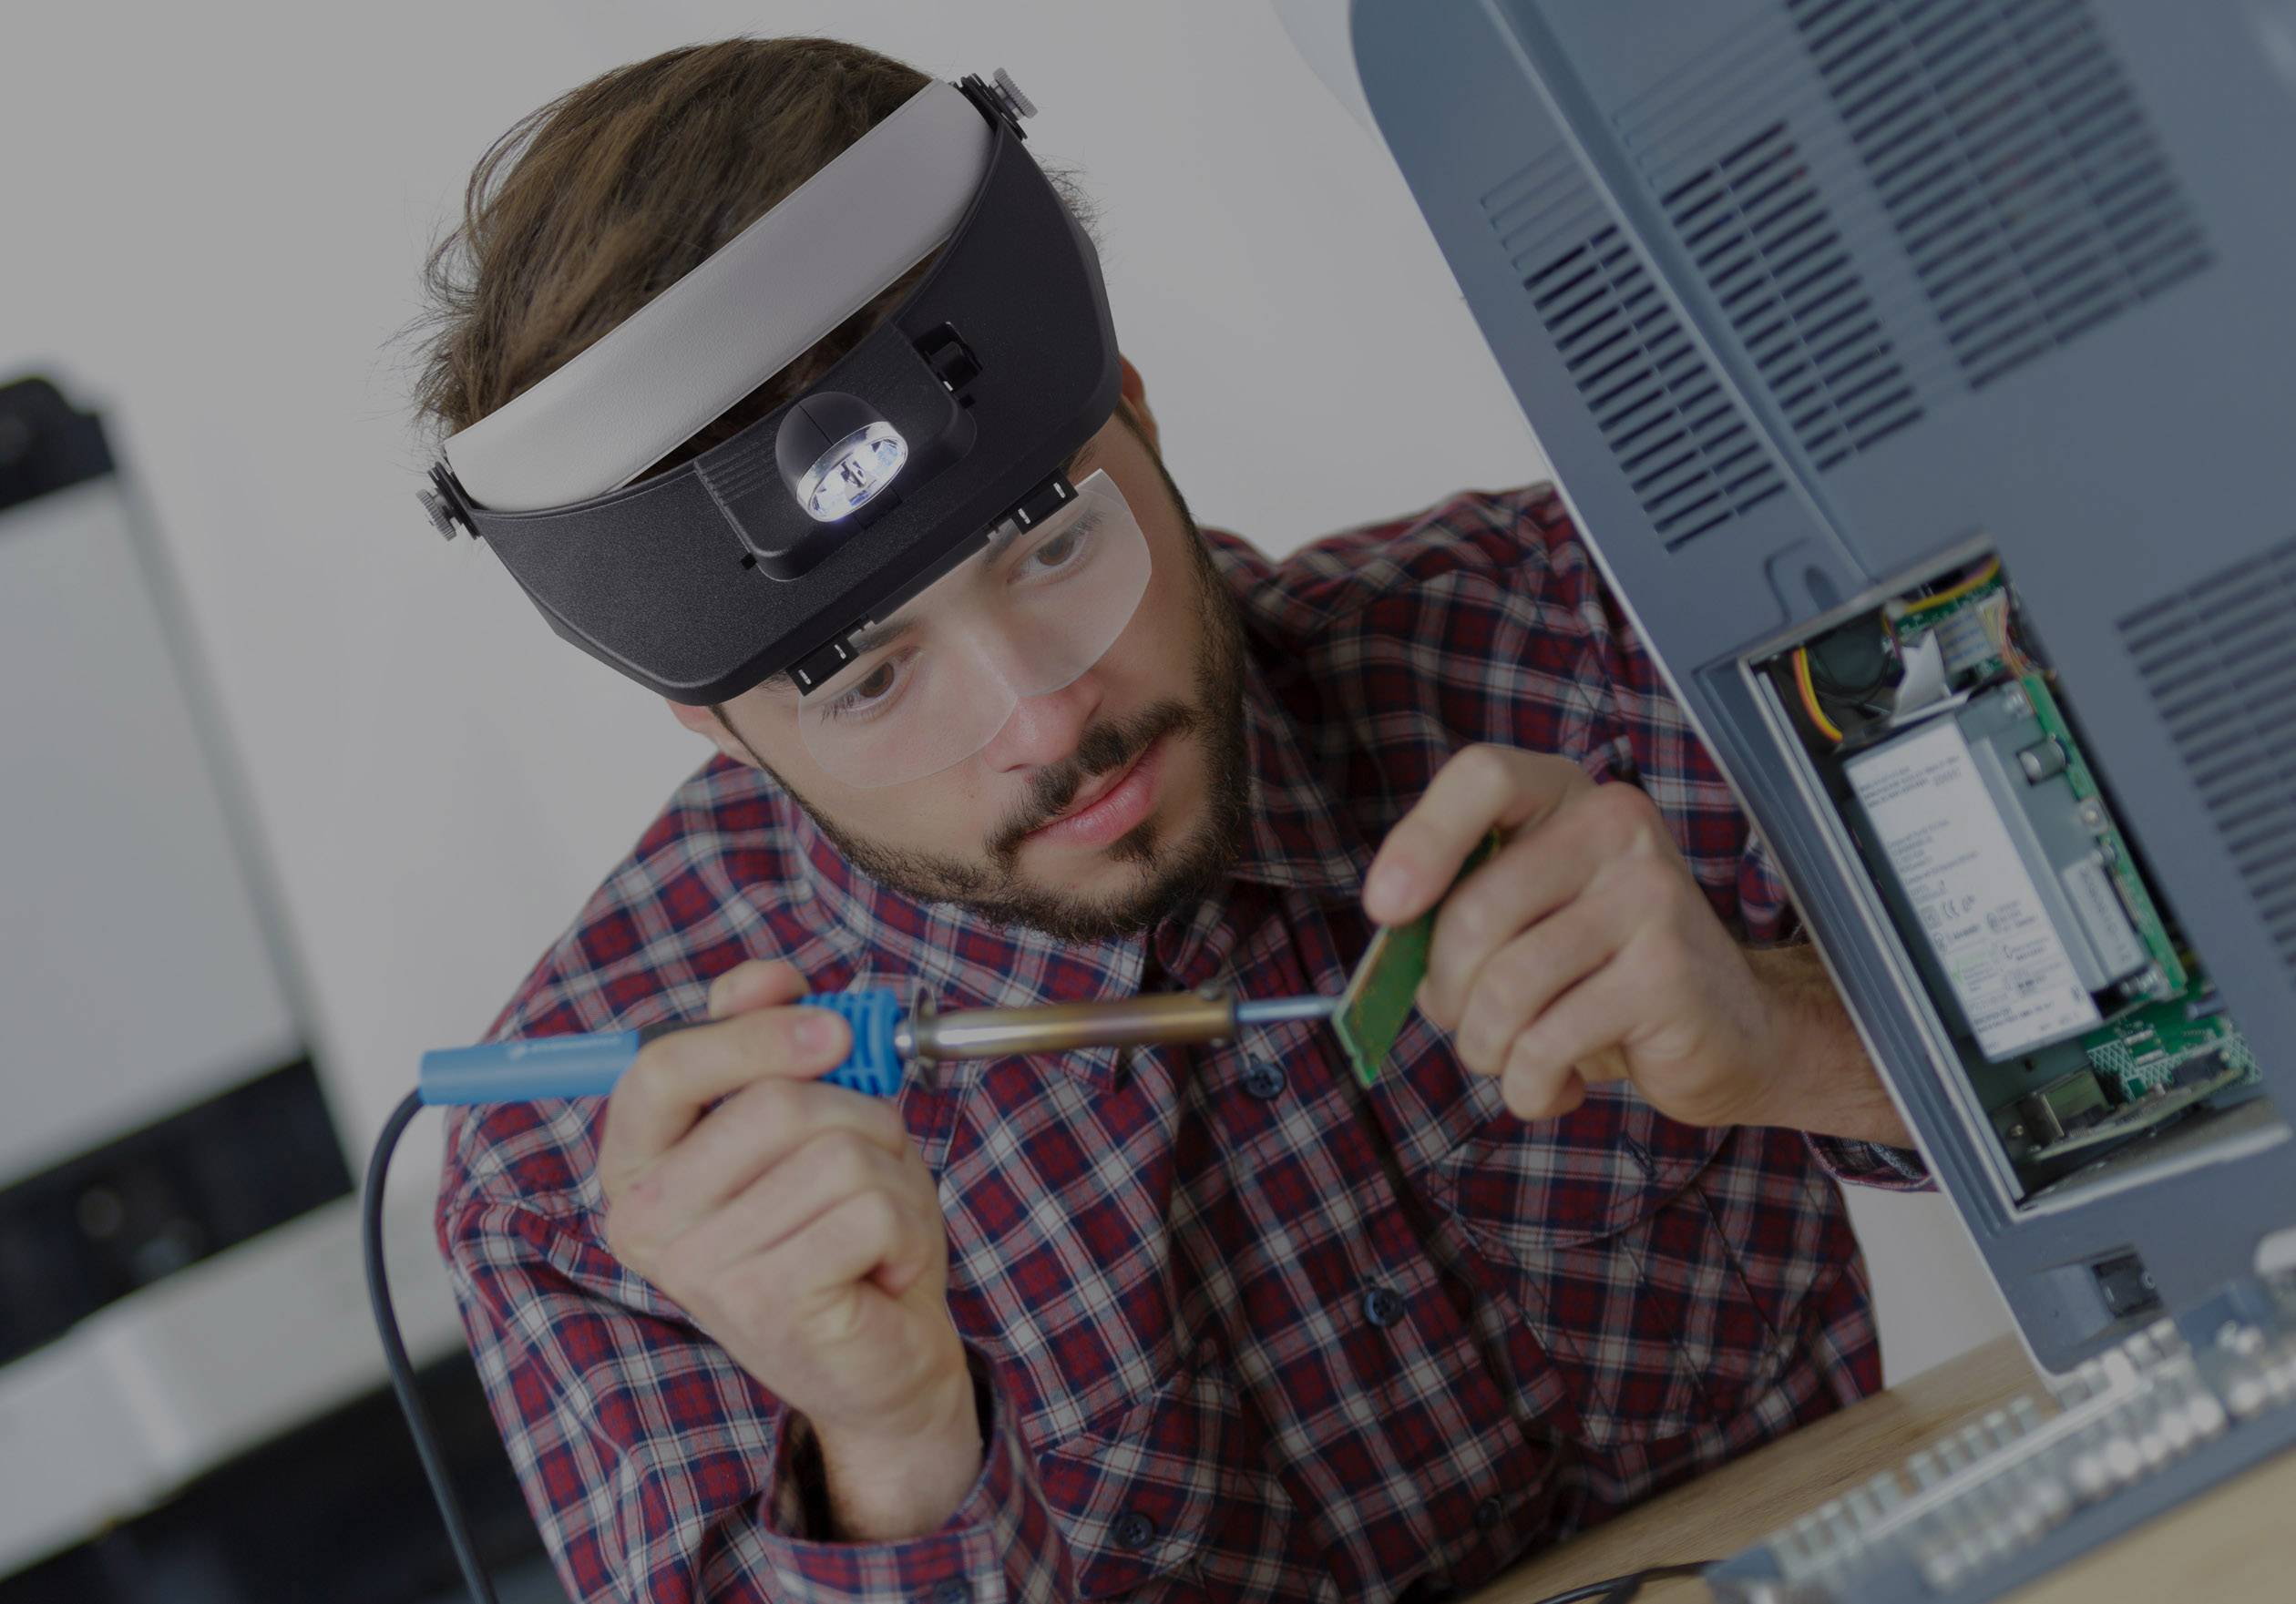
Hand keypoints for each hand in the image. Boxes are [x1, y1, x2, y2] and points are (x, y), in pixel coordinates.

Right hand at [599, 960, 980, 1538]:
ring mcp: (701, 1268)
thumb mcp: (806, 1125)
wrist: (883, 1361)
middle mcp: (646, 1218)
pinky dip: (908, 1226)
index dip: (752, 1032)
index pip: (661, 1065)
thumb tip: (765, 977)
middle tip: (869, 1163)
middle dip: (857, 1113)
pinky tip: (884, 1267)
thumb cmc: (841, 1234)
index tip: (830, 1031)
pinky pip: (871, 1208)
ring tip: (875, 1225)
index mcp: (638, 1164)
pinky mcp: (766, 1303)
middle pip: (773, 1102)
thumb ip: (770, 1044)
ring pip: (836, 1151)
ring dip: (892, 1175)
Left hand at [1365, 744, 1892, 1137]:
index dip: (1422, 840)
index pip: (1484, 777)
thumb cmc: (1602, 980)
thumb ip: (1459, 916)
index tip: (1385, 907)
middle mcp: (1615, 828)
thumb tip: (1390, 941)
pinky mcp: (1666, 973)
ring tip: (1513, 1060)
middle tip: (1470, 1027)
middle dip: (1447, 994)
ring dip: (1485, 1049)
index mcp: (1568, 800)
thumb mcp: (1528, 927)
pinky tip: (1556, 1083)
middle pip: (1474, 910)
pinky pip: (1547, 1041)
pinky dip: (1529, 1085)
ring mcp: (1649, 896)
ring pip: (1505, 986)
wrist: (1735, 1032)